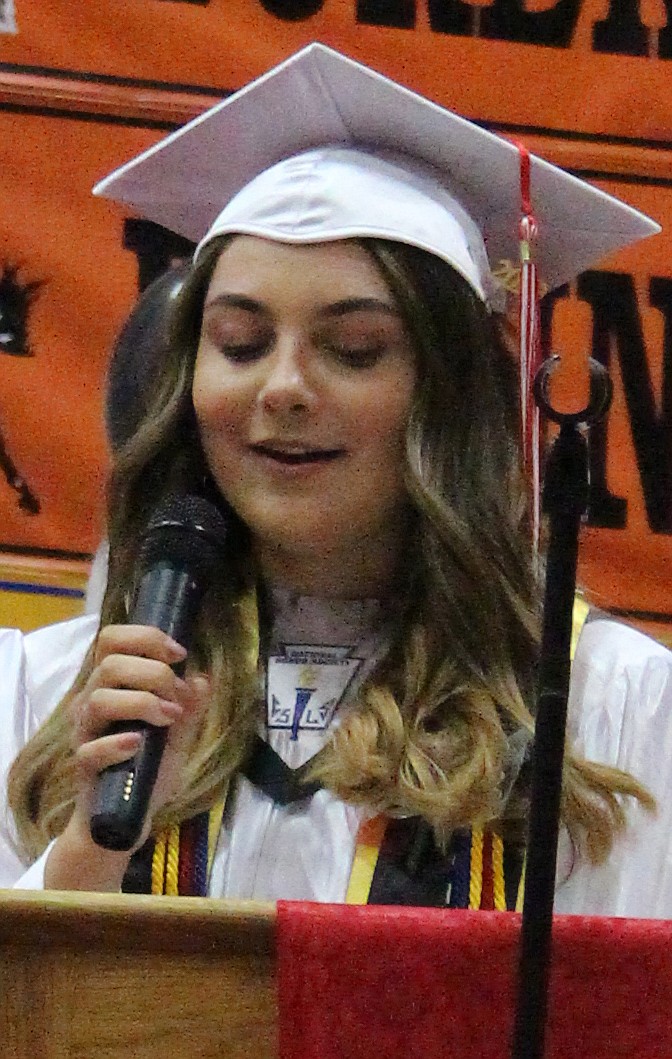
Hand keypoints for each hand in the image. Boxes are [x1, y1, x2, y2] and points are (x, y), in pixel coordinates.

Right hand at [44, 625, 209, 890]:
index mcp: (110, 686)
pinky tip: (138, 745)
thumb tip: (202, 679)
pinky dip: (117, 743)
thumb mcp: (178, 734)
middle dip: (152, 672)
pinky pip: (91, 749)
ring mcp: (84, 735)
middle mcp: (91, 703)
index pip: (111, 640)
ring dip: (141, 702)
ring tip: (168, 718)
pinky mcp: (83, 767)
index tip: (179, 653)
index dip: (145, 637)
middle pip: (109, 665)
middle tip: (177, 694)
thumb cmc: (148, 768)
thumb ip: (189, 707)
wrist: (126, 818)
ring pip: (99, 699)